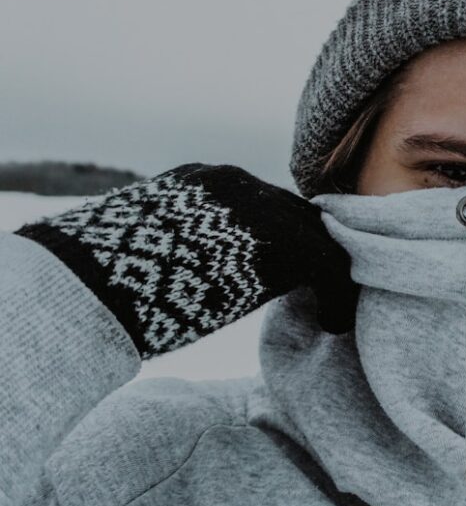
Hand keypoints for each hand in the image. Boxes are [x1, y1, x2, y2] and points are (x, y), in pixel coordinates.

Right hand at [14, 163, 358, 359]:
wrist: (89, 289)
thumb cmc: (105, 280)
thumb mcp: (151, 245)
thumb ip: (187, 243)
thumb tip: (198, 268)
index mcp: (200, 182)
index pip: (262, 201)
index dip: (284, 236)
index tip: (296, 270)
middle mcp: (233, 184)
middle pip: (296, 213)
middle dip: (314, 250)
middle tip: (327, 288)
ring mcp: (257, 207)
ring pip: (317, 236)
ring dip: (330, 274)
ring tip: (336, 311)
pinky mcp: (277, 241)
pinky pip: (325, 264)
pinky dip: (337, 294)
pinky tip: (333, 324)